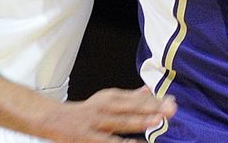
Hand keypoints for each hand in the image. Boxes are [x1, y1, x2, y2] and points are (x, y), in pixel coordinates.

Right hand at [40, 87, 175, 142]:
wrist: (55, 119)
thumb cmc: (85, 111)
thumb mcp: (106, 99)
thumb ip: (128, 96)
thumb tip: (148, 89)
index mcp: (111, 97)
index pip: (136, 98)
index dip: (155, 99)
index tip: (172, 100)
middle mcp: (106, 107)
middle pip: (133, 107)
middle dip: (153, 108)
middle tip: (171, 108)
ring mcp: (97, 122)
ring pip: (122, 122)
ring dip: (140, 121)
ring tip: (157, 120)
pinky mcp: (89, 138)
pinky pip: (109, 142)